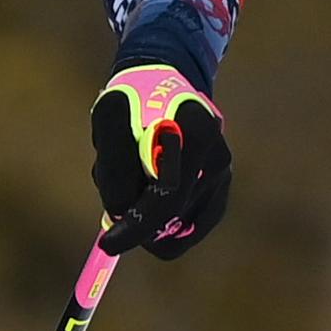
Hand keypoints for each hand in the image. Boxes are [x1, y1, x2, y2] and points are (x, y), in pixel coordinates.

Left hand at [91, 67, 228, 257]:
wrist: (162, 86)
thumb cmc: (132, 101)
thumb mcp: (110, 119)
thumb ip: (114, 165)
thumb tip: (121, 215)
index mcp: (195, 135)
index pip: (168, 196)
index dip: (136, 226)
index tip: (108, 244)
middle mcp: (217, 159)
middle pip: (171, 216)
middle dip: (134, 216)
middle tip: (112, 202)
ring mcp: (222, 176)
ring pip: (175, 224)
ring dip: (144, 212)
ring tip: (134, 175)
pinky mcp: (219, 190)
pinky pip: (188, 227)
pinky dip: (161, 224)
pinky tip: (145, 197)